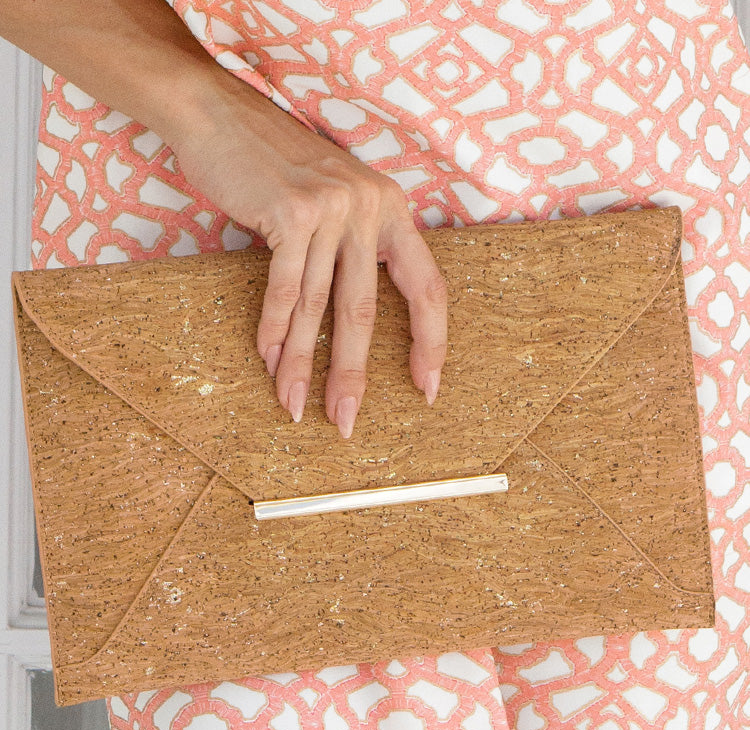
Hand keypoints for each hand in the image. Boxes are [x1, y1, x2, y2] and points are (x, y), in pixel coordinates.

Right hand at [166, 82, 446, 438]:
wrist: (218, 114)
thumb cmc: (276, 167)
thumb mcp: (334, 201)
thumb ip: (353, 249)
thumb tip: (354, 323)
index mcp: (392, 210)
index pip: (426, 287)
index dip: (431, 342)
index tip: (427, 387)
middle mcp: (371, 207)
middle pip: (364, 311)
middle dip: (352, 373)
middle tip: (345, 420)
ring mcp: (332, 208)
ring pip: (318, 306)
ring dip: (299, 362)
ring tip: (293, 405)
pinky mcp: (291, 211)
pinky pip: (284, 287)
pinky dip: (272, 328)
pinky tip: (266, 360)